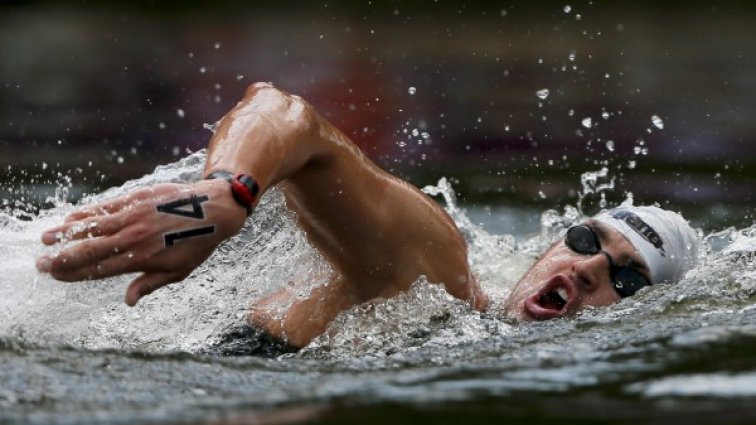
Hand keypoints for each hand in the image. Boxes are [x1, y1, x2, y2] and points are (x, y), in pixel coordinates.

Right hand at [36, 179, 247, 305]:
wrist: (214, 209)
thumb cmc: (198, 243)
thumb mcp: (178, 271)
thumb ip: (149, 284)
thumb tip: (128, 301)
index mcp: (142, 259)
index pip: (100, 269)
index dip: (75, 274)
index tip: (56, 277)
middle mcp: (134, 237)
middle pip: (90, 250)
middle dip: (62, 258)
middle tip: (41, 264)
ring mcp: (134, 216)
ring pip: (93, 226)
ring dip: (66, 234)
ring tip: (45, 239)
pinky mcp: (137, 197)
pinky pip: (106, 206)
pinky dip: (86, 213)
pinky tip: (70, 218)